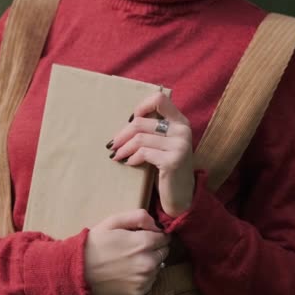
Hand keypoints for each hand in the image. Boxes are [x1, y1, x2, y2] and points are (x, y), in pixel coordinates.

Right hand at [84, 209, 170, 294]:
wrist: (78, 270)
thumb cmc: (95, 243)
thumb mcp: (113, 221)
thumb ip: (138, 216)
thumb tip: (156, 224)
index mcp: (144, 243)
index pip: (164, 237)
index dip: (154, 235)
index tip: (143, 236)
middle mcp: (148, 263)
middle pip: (163, 252)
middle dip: (153, 248)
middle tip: (134, 248)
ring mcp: (144, 280)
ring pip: (157, 267)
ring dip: (149, 262)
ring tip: (129, 260)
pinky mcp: (139, 293)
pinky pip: (150, 281)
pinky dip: (142, 276)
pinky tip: (127, 272)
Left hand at [107, 92, 194, 217]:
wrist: (181, 195)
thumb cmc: (166, 167)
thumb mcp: (163, 144)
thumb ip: (153, 130)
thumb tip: (126, 120)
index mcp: (180, 121)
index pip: (159, 99)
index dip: (141, 107)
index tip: (130, 120)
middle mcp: (182, 130)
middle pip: (141, 122)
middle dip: (122, 134)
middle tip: (112, 145)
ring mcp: (180, 145)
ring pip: (140, 138)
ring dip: (123, 148)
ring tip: (116, 156)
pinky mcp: (173, 160)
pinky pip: (144, 153)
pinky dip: (133, 158)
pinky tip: (130, 163)